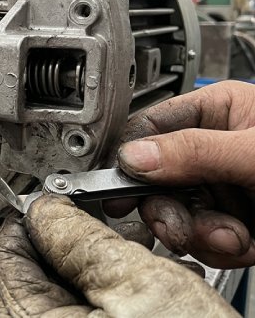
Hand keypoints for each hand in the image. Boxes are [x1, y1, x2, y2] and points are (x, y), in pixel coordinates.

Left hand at [0, 195, 237, 316]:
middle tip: (121, 243)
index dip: (41, 221)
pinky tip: (154, 304)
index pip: (6, 252)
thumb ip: (80, 238)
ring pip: (66, 298)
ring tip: (151, 274)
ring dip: (108, 277)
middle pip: (35, 274)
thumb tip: (46, 209)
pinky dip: (117, 307)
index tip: (71, 207)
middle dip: (80, 251)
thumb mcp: (138, 286)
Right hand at [110, 81, 254, 268]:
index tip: (117, 186)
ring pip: (181, 214)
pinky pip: (208, 239)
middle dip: (168, 207)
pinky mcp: (243, 223)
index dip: (132, 159)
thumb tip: (135, 156)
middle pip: (158, 178)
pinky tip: (244, 243)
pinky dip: (222, 248)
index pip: (153, 129)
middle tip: (176, 221)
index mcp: (220, 112)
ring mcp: (230, 188)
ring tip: (229, 234)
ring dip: (200, 233)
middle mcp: (218, 150)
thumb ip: (194, 152)